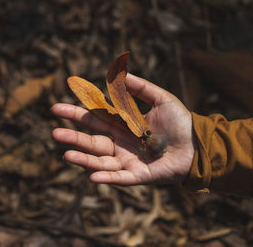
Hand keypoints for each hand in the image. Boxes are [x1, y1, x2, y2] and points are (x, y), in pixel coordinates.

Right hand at [51, 73, 194, 184]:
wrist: (198, 144)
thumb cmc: (181, 122)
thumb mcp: (161, 99)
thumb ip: (141, 88)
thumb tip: (120, 74)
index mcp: (123, 124)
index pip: (95, 118)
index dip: (77, 113)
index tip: (56, 108)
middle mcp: (121, 142)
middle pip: (92, 140)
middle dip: (73, 135)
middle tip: (54, 131)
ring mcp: (128, 160)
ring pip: (101, 160)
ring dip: (83, 159)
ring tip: (66, 154)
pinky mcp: (139, 175)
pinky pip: (120, 177)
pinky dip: (107, 178)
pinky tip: (92, 177)